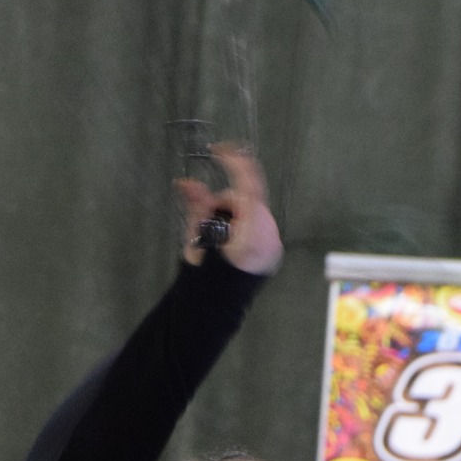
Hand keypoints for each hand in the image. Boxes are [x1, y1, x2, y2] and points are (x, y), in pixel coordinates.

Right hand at [176, 144, 282, 276]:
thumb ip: (198, 207)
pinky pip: (257, 224)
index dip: (234, 163)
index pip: (248, 186)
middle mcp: (268, 236)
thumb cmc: (205, 278)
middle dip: (223, 204)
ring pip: (251, 210)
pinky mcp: (273, 249)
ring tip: (216, 240)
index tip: (219, 150)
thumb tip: (186, 182)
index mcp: (250, 234)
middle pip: (246, 199)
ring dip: (231, 215)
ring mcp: (273, 243)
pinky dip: (240, 225)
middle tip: (206, 226)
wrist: (217, 310)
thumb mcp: (197, 239)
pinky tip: (229, 244)